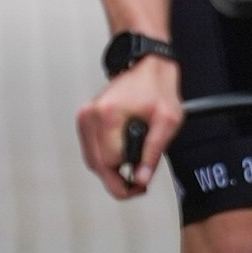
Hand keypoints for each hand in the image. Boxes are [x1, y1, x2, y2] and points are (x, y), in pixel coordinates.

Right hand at [75, 54, 181, 200]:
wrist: (148, 65)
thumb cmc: (158, 89)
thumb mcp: (167, 121)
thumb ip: (153, 153)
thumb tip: (141, 179)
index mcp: (108, 115)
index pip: (109, 163)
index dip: (124, 181)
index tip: (140, 187)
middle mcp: (91, 115)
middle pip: (97, 165)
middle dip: (116, 180)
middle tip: (137, 185)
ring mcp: (85, 116)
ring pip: (91, 160)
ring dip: (109, 171)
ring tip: (131, 171)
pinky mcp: (84, 118)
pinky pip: (90, 149)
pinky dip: (104, 158)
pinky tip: (120, 157)